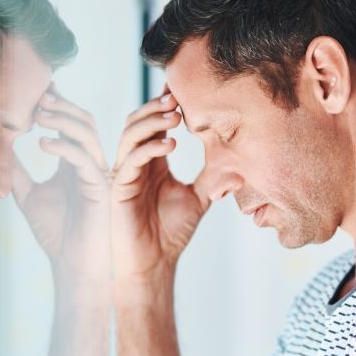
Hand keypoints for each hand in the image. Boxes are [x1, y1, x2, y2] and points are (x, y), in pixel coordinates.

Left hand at [12, 86, 110, 278]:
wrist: (72, 264)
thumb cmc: (55, 232)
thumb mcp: (27, 194)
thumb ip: (16, 170)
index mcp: (76, 162)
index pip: (69, 123)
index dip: (56, 103)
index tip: (35, 89)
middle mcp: (90, 163)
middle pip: (83, 120)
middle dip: (62, 105)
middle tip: (37, 97)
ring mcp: (97, 174)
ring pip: (88, 133)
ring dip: (63, 120)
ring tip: (38, 115)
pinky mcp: (99, 188)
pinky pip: (84, 158)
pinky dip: (63, 146)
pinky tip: (40, 143)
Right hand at [110, 88, 208, 279]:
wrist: (155, 262)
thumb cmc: (172, 231)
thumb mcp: (199, 197)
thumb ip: (211, 175)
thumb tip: (236, 156)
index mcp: (152, 161)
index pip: (154, 124)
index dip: (164, 106)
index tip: (183, 93)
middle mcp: (135, 163)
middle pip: (137, 122)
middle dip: (155, 108)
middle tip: (176, 99)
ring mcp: (125, 174)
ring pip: (129, 136)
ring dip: (151, 122)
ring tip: (174, 118)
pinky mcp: (119, 189)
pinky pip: (129, 161)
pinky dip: (148, 148)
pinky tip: (169, 145)